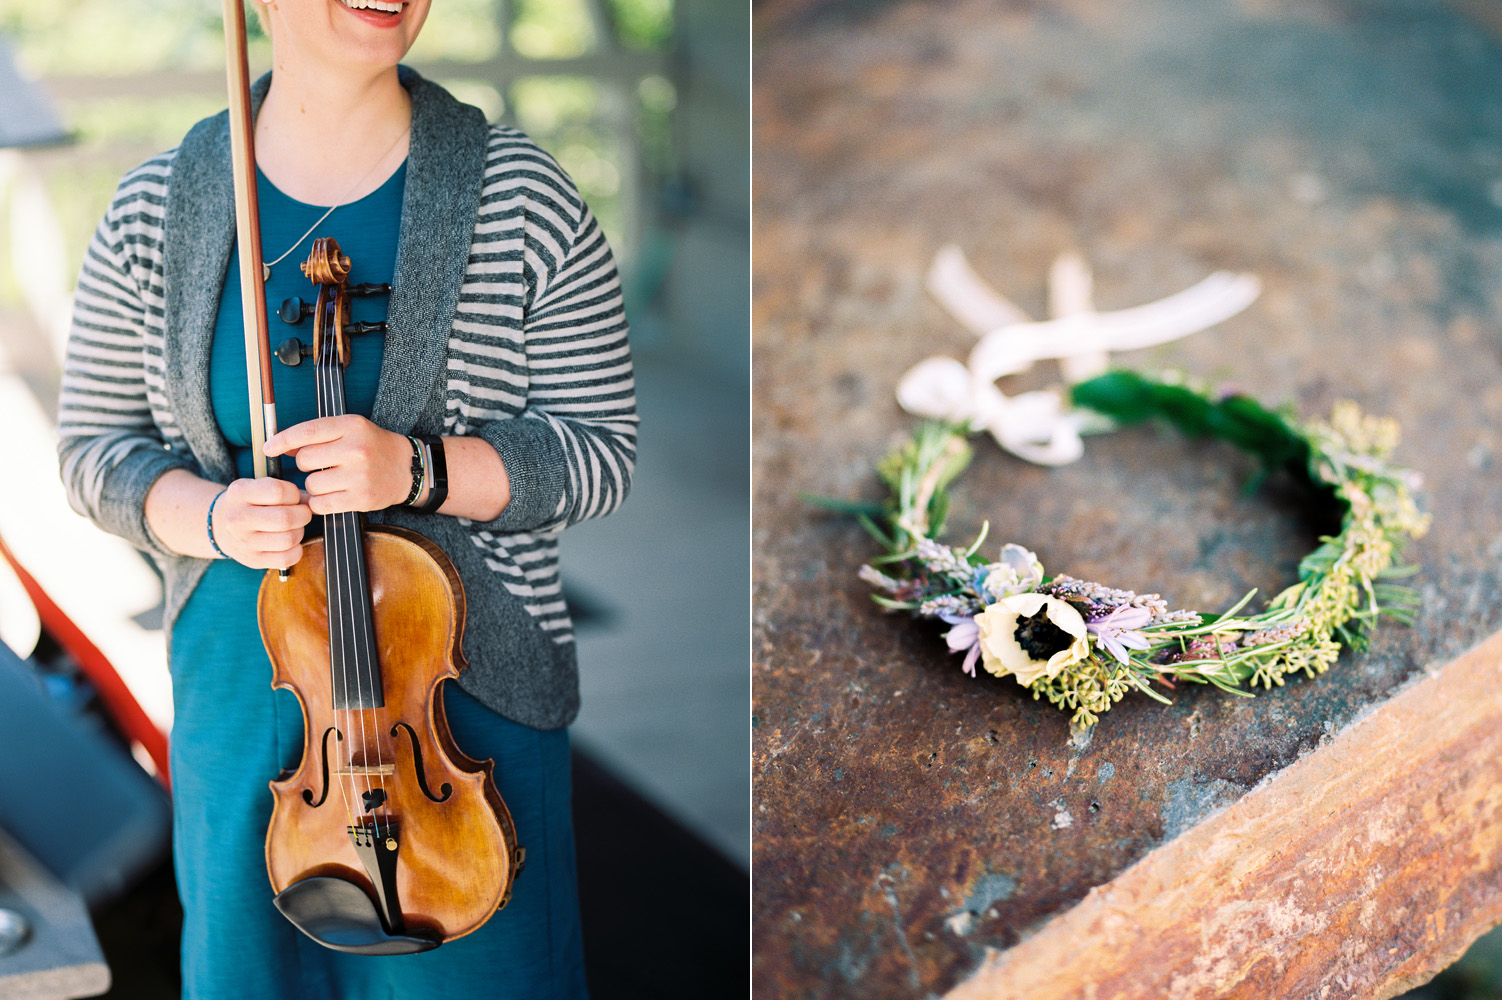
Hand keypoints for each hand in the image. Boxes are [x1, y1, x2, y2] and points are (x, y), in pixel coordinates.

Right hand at [210, 477, 311, 569]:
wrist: (221, 525)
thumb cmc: (251, 503)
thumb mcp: (259, 487)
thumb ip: (288, 492)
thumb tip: (314, 502)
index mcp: (240, 492)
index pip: (278, 491)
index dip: (294, 494)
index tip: (293, 498)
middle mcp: (238, 518)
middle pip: (285, 518)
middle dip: (303, 515)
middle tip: (301, 514)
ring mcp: (244, 542)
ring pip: (288, 539)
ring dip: (300, 532)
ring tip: (294, 528)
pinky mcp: (252, 560)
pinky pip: (286, 559)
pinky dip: (296, 550)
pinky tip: (291, 543)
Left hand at [265, 415, 412, 515]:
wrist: (407, 468)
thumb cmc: (372, 447)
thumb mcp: (349, 429)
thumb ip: (317, 435)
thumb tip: (280, 445)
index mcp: (351, 426)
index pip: (307, 432)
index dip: (282, 440)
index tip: (268, 448)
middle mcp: (356, 449)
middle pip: (305, 460)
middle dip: (306, 465)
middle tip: (322, 465)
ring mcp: (360, 475)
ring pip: (312, 485)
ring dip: (314, 486)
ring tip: (331, 481)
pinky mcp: (361, 498)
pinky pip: (321, 504)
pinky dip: (320, 502)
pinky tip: (332, 495)